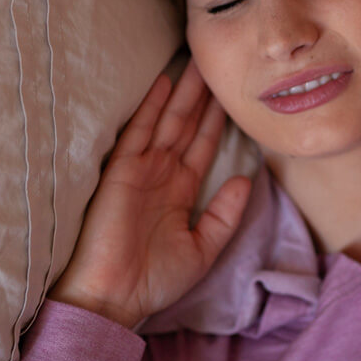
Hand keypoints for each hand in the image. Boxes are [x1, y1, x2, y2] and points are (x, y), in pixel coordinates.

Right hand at [49, 61, 250, 328]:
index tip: (233, 93)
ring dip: (185, 93)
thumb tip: (247, 179)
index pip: (204, 145)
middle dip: (204, 95)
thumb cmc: (154, 281)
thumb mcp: (202, 248)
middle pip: (188, 125)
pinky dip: (152, 106)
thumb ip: (225, 214)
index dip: (218, 120)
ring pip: (169, 121)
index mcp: (180, 190)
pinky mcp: (122, 171)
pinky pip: (139, 131)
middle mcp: (163, 174)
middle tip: (218, 62)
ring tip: (200, 61)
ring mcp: (142, 169)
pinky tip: (165, 82)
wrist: (114, 298)